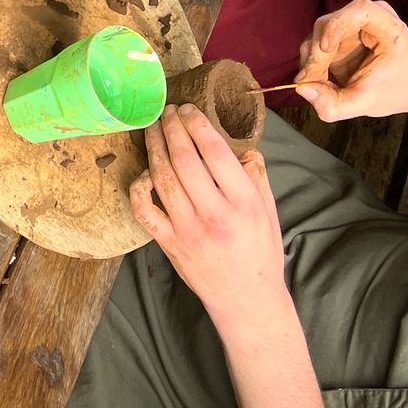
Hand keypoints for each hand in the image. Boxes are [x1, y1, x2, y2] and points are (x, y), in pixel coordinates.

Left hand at [134, 106, 286, 328]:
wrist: (245, 299)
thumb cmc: (260, 251)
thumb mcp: (269, 211)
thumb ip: (256, 177)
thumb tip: (243, 147)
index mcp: (243, 202)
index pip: (215, 152)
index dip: (197, 124)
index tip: (188, 109)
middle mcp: (215, 214)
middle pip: (184, 159)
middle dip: (172, 128)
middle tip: (166, 111)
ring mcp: (188, 230)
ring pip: (163, 178)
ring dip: (154, 148)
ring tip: (152, 128)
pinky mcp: (169, 244)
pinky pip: (145, 211)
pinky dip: (139, 187)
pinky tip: (143, 171)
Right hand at [294, 0, 407, 121]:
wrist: (406, 86)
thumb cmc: (394, 91)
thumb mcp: (366, 104)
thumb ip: (334, 104)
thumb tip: (301, 88)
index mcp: (389, 27)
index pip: (360, 9)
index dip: (338, 24)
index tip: (326, 48)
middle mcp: (368, 17)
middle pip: (329, 24)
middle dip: (317, 56)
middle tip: (313, 84)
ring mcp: (351, 23)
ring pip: (317, 34)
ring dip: (311, 61)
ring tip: (319, 86)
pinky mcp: (338, 33)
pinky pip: (315, 44)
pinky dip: (312, 63)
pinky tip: (321, 80)